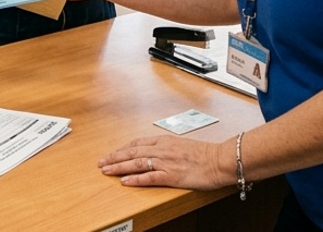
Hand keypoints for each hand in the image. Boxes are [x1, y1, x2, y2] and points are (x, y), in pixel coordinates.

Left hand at [98, 135, 233, 190]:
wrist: (221, 160)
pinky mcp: (172, 175)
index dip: (123, 148)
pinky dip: (135, 179)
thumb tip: (160, 153)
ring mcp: (166, 162)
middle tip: (101, 162)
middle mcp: (163, 149)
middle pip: (132, 152)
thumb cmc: (206, 154)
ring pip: (136, 163)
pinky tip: (124, 181)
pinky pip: (149, 177)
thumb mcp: (184, 146)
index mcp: (165, 141)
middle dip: (115, 157)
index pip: (138, 143)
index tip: (113, 152)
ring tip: (106, 171)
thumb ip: (170, 148)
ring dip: (119, 167)